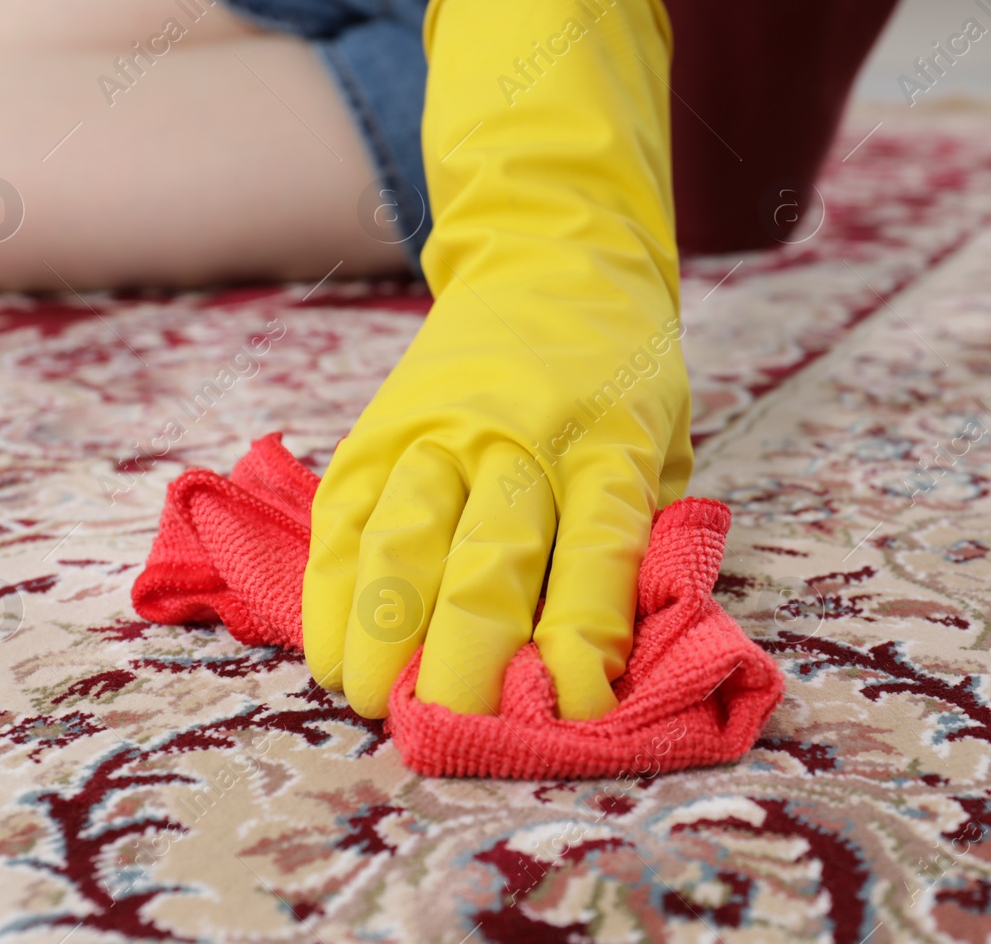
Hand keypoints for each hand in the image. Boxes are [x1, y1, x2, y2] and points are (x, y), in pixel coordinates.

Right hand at [300, 0, 690, 720]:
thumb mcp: (663, 447)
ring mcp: (440, 427)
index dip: (581, 641)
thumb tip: (593, 664)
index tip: (570, 712)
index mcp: (610, 441)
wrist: (550, 263)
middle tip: (451, 727)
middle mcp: (520, 434)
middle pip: (486, 559)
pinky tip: (327, 647)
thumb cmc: (618, 381)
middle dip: (466, 658)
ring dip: (379, 631)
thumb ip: (636, 541)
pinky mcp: (379, 427)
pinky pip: (343, 516)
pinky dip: (328, 590)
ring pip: (399, 538)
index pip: (596, 549)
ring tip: (372, 700)